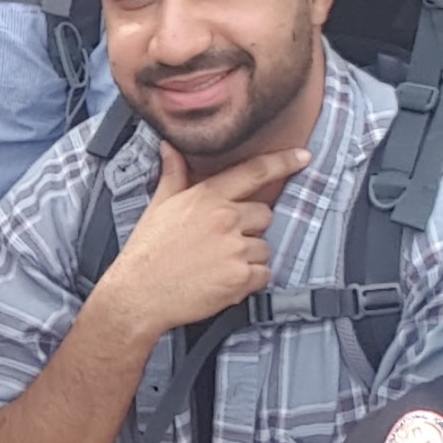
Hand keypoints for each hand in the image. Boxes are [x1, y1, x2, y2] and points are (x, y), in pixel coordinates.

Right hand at [95, 142, 308, 339]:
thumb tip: (169, 147)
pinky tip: (224, 281)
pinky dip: (250, 281)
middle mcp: (225, 218)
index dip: (283, 161)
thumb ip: (174, 175)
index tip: (303, 156)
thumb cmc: (147, 251)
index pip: (254, 172)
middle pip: (265, 214)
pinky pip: (264, 274)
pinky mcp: (240, 277)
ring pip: (265, 247)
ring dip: (249, 257)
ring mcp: (235, 248)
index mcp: (207, 197)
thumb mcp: (159, 206)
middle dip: (251, 228)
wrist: (138, 294)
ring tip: (217, 265)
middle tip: (222, 243)